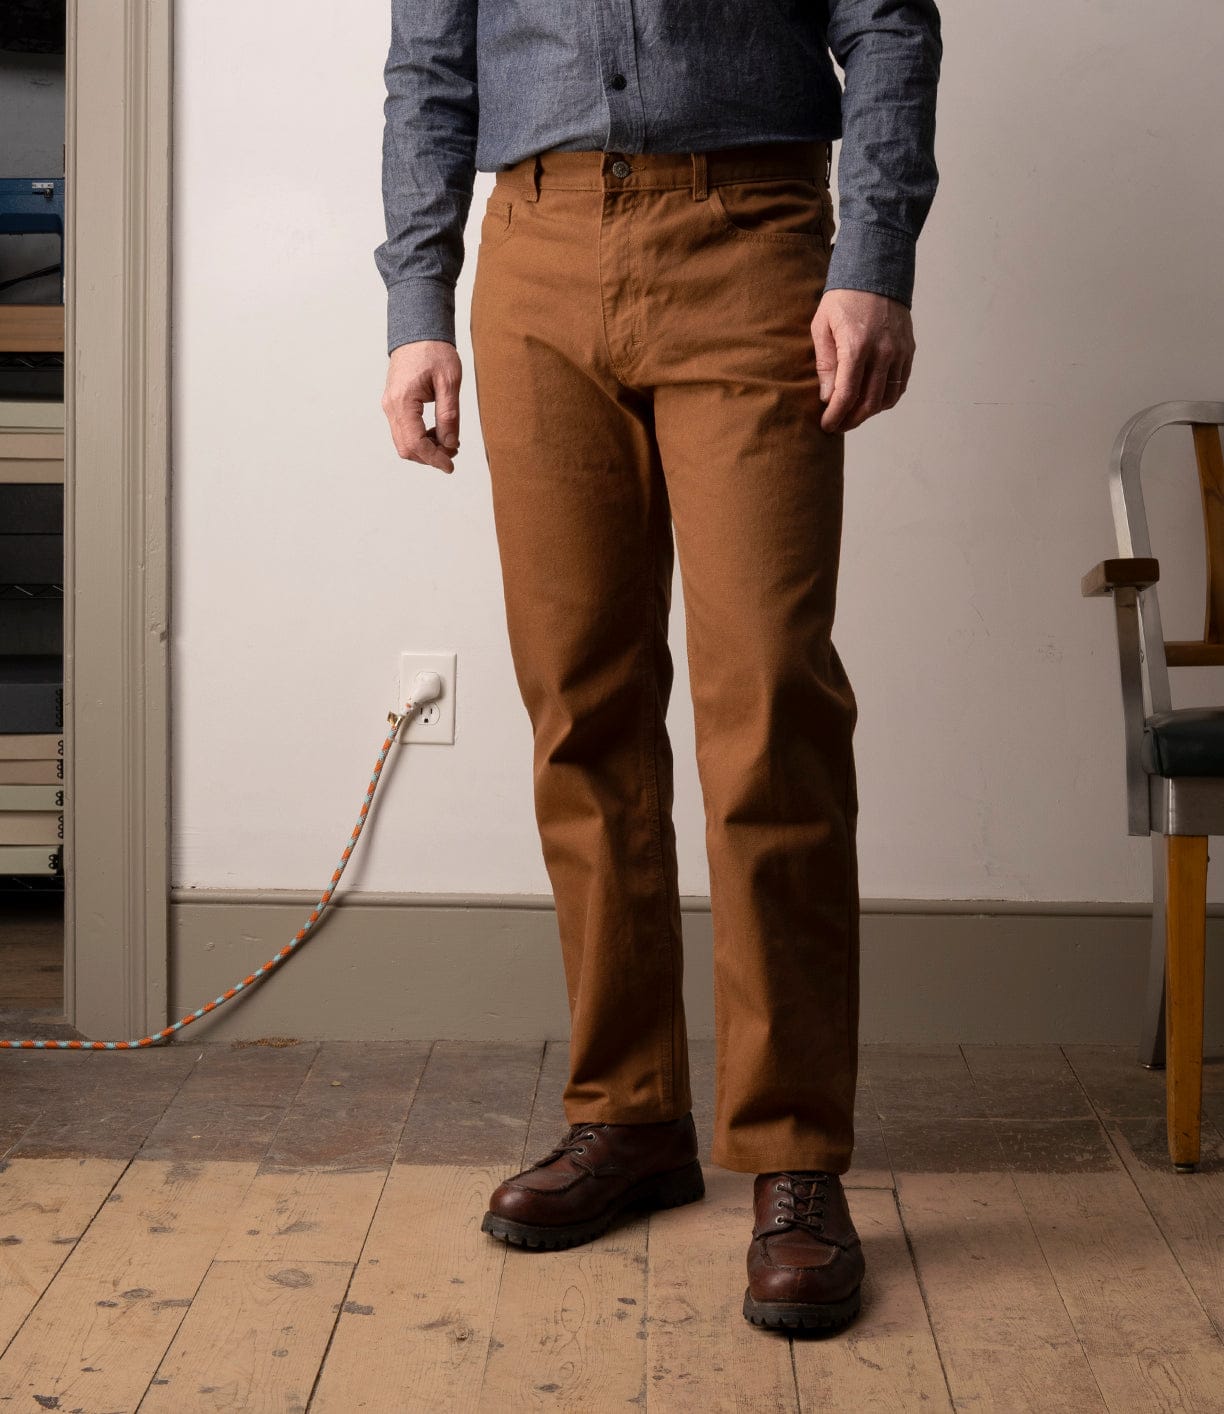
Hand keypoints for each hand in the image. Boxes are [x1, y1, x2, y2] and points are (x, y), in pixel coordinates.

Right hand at [381, 340, 461, 472]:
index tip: (450, 466)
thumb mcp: (450, 382)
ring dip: (425, 449)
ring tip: (448, 440)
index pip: (415, 443)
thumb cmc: (435, 351)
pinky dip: (420, 438)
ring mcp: (390, 405)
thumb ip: (449, 415)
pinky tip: (437, 432)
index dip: (434, 459)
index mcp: (403, 401)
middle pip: (406, 448)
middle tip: (453, 453)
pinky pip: (404, 431)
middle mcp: (391, 406)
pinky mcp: (394, 404)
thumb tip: (450, 444)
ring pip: (404, 442)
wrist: (418, 330)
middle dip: (430, 456)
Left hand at [811, 290, 914, 433]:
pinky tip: (871, 400)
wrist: (876, 272)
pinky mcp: (908, 350)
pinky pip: (900, 385)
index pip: (847, 395)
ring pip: (886, 398)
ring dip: (868, 413)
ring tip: (852, 415)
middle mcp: (882, 352)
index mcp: (857, 346)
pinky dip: (886, 399)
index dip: (835, 416)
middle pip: (869, 403)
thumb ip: (825, 364)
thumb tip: (828, 397)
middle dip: (851, 420)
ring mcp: (898, 352)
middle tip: (837, 425)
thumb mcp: (822, 327)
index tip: (826, 426)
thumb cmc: (843, 299)